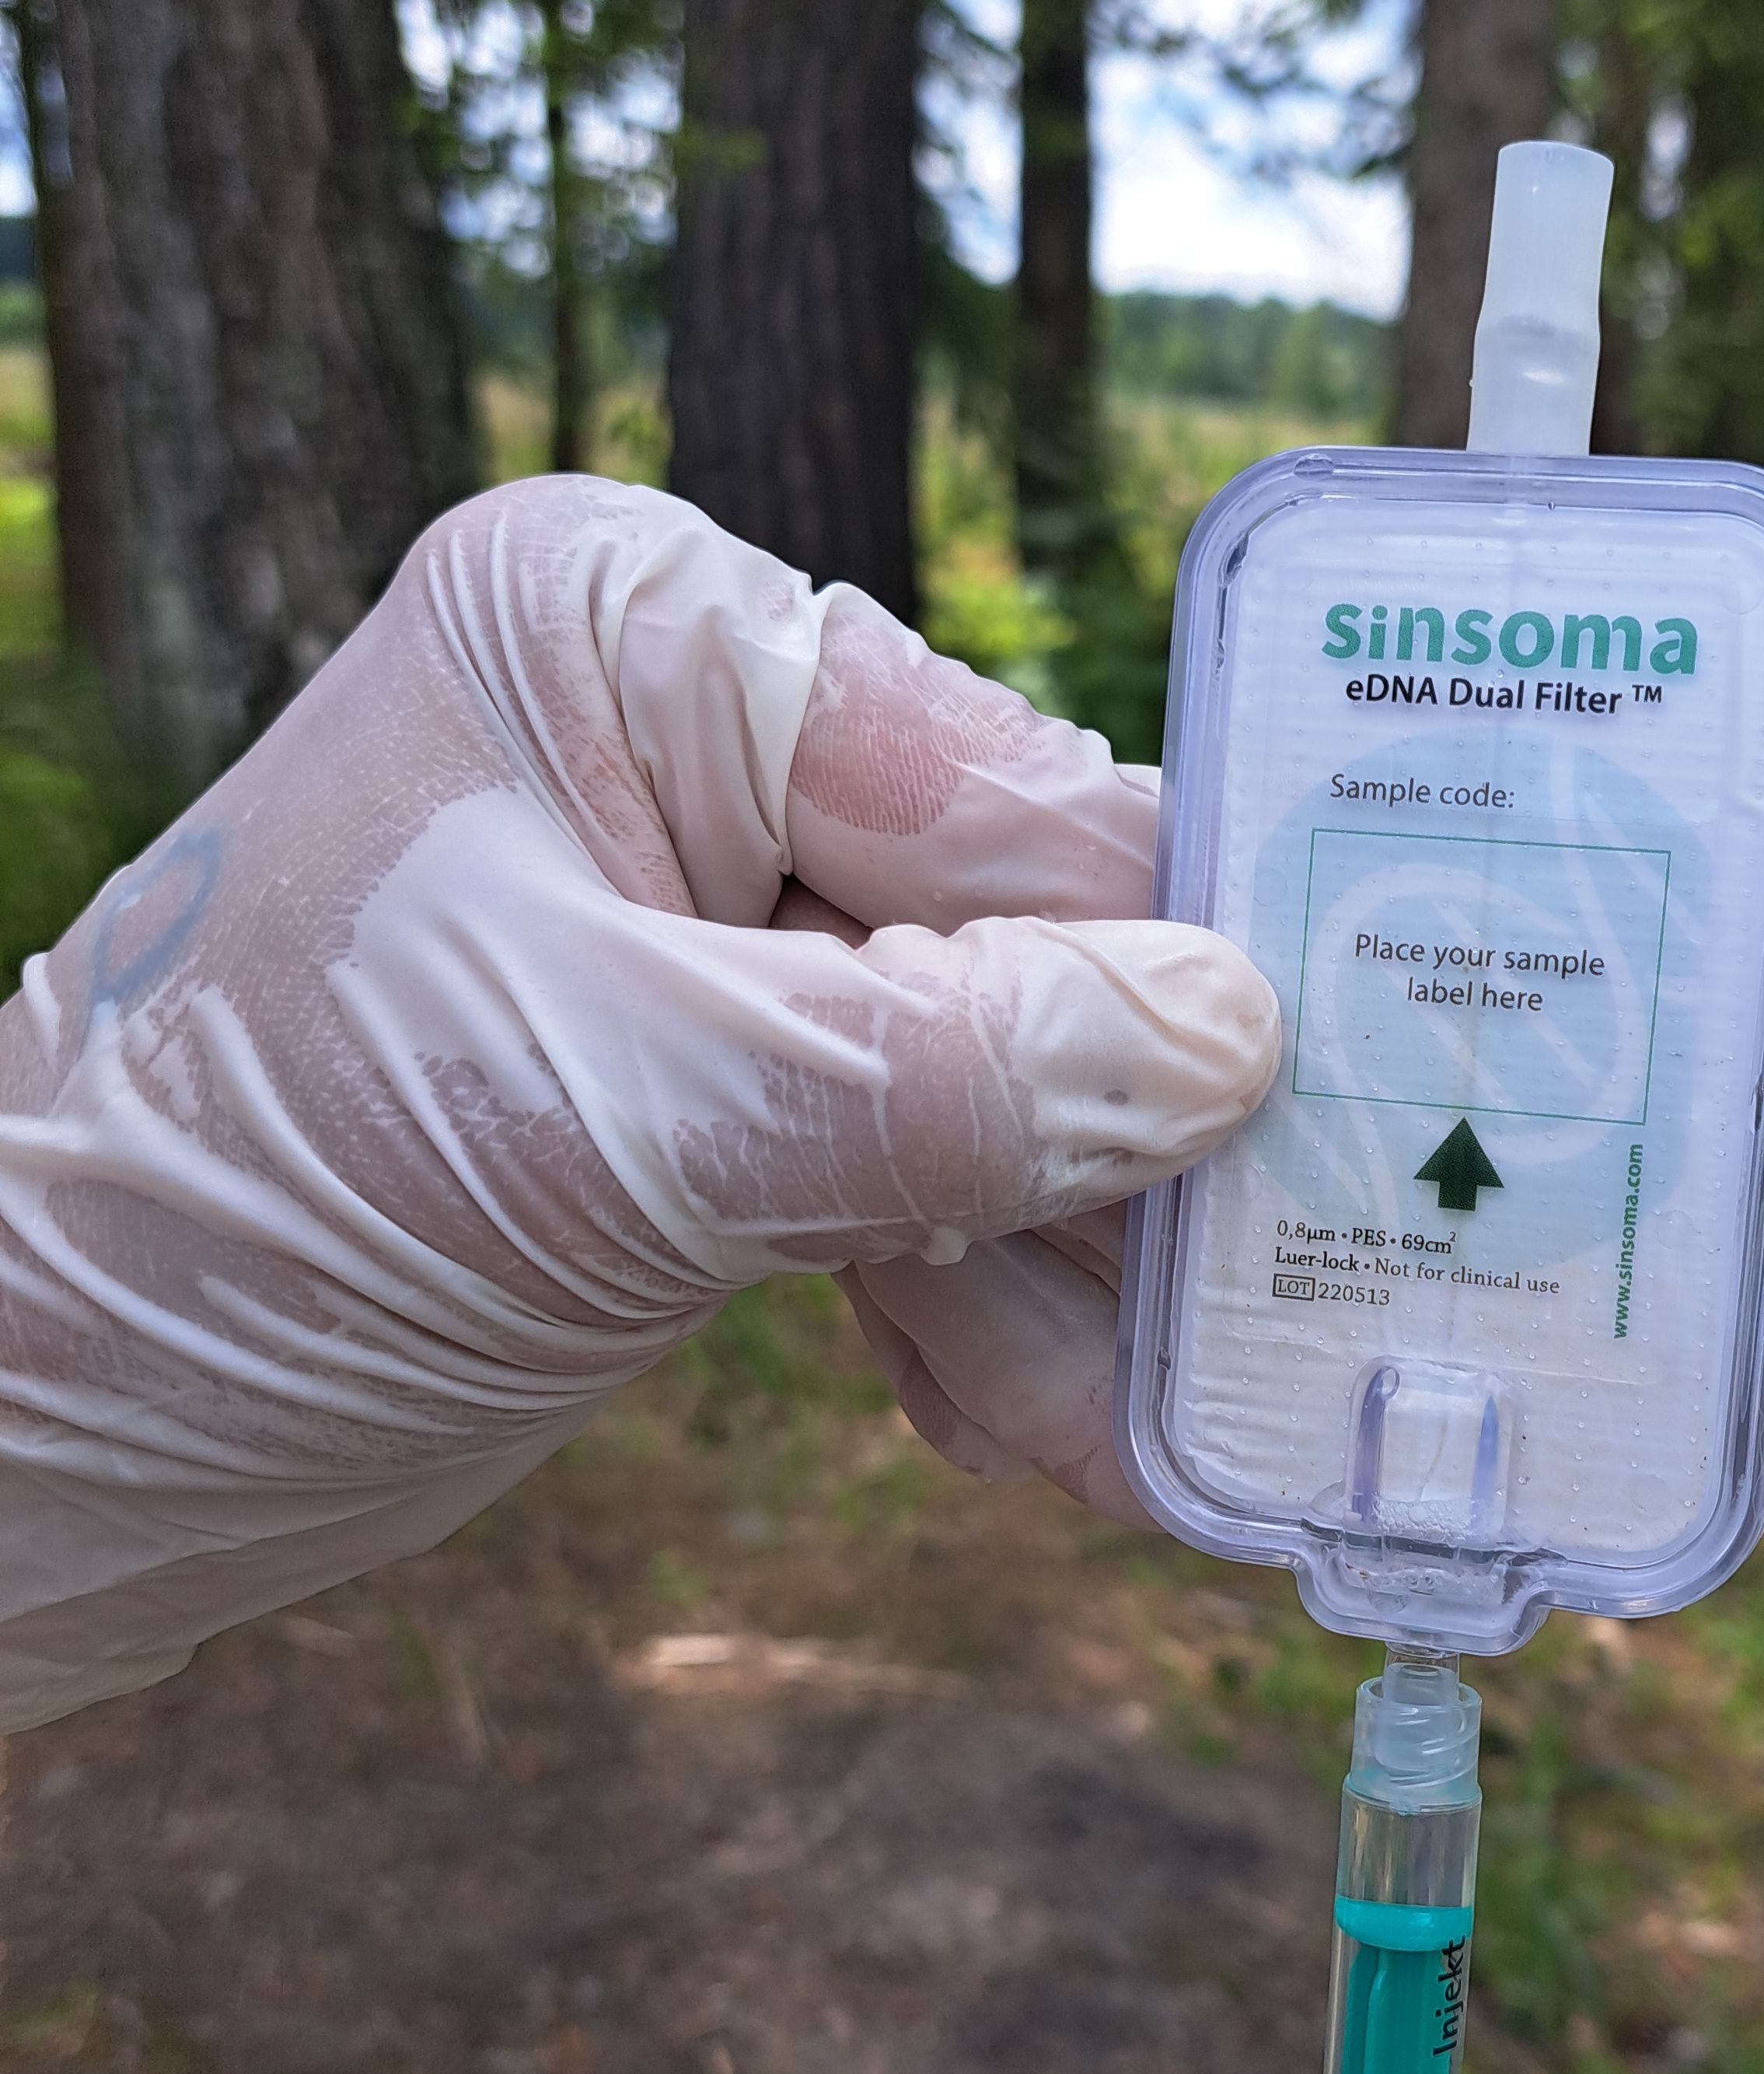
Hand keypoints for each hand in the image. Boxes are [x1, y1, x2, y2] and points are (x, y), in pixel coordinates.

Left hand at [0, 476, 1278, 1729]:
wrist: (42, 1424)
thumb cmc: (245, 1211)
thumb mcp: (609, 1125)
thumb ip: (934, 1070)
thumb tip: (1232, 1034)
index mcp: (639, 634)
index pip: (1007, 788)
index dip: (1174, 971)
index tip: (1326, 1137)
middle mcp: (687, 740)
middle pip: (1035, 935)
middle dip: (1118, 1159)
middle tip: (1243, 1341)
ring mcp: (706, 915)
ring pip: (1005, 1075)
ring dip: (1065, 1270)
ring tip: (1110, 1439)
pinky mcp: (715, 1077)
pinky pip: (927, 1166)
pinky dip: (981, 1304)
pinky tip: (1010, 1428)